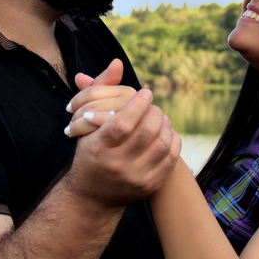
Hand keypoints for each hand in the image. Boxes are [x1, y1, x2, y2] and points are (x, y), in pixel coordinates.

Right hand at [65, 67, 181, 207]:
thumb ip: (101, 92)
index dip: (138, 104)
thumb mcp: (86, 125)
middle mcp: (116, 164)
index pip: (123, 123)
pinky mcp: (149, 186)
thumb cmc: (89, 153)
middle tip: (153, 106)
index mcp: (98, 147)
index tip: (145, 93)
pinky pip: (171, 159)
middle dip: (154, 113)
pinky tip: (165, 133)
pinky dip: (172, 141)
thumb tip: (117, 63)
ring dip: (165, 125)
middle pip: (146, 132)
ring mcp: (134, 177)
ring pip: (161, 144)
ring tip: (159, 118)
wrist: (92, 196)